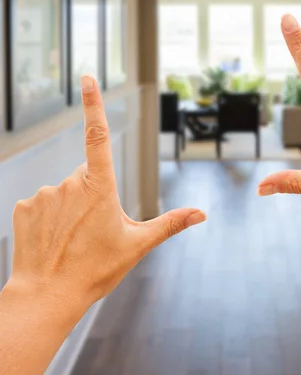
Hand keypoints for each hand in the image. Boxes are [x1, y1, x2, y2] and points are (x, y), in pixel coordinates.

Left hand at [8, 76, 205, 318]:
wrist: (47, 297)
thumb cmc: (95, 271)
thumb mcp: (137, 246)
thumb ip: (170, 224)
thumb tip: (201, 214)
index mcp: (99, 187)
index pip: (98, 134)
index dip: (94, 103)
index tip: (88, 77)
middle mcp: (69, 183)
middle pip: (86, 178)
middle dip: (92, 197)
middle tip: (92, 233)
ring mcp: (44, 194)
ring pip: (64, 193)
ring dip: (70, 210)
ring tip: (71, 242)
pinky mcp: (24, 207)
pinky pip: (42, 205)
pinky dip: (49, 219)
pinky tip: (51, 242)